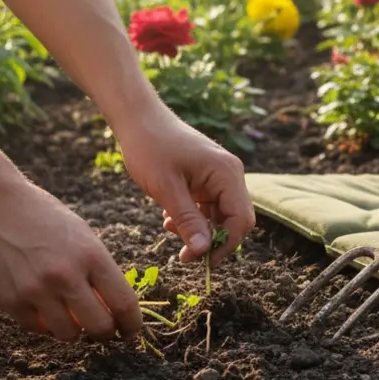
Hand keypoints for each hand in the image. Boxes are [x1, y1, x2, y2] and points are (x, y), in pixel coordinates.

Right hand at [0, 179, 141, 341]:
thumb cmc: (45, 218)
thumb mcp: (82, 236)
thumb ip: (98, 272)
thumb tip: (114, 311)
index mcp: (91, 255)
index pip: (123, 303)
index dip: (131, 324)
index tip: (131, 331)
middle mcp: (65, 275)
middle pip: (99, 327)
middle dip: (106, 333)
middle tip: (104, 330)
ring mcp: (36, 290)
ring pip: (68, 335)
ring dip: (75, 331)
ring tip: (72, 317)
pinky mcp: (11, 301)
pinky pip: (38, 329)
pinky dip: (46, 325)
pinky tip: (46, 309)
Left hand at [115, 106, 255, 266]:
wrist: (137, 118)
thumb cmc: (150, 148)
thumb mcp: (167, 189)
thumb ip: (188, 221)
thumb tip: (203, 251)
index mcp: (227, 174)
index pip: (241, 220)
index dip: (225, 245)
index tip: (199, 260)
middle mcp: (230, 174)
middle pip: (235, 219)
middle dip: (212, 239)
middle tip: (185, 253)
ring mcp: (219, 175)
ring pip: (220, 215)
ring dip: (199, 228)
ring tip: (170, 226)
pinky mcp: (207, 177)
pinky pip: (209, 205)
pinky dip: (193, 216)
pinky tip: (170, 216)